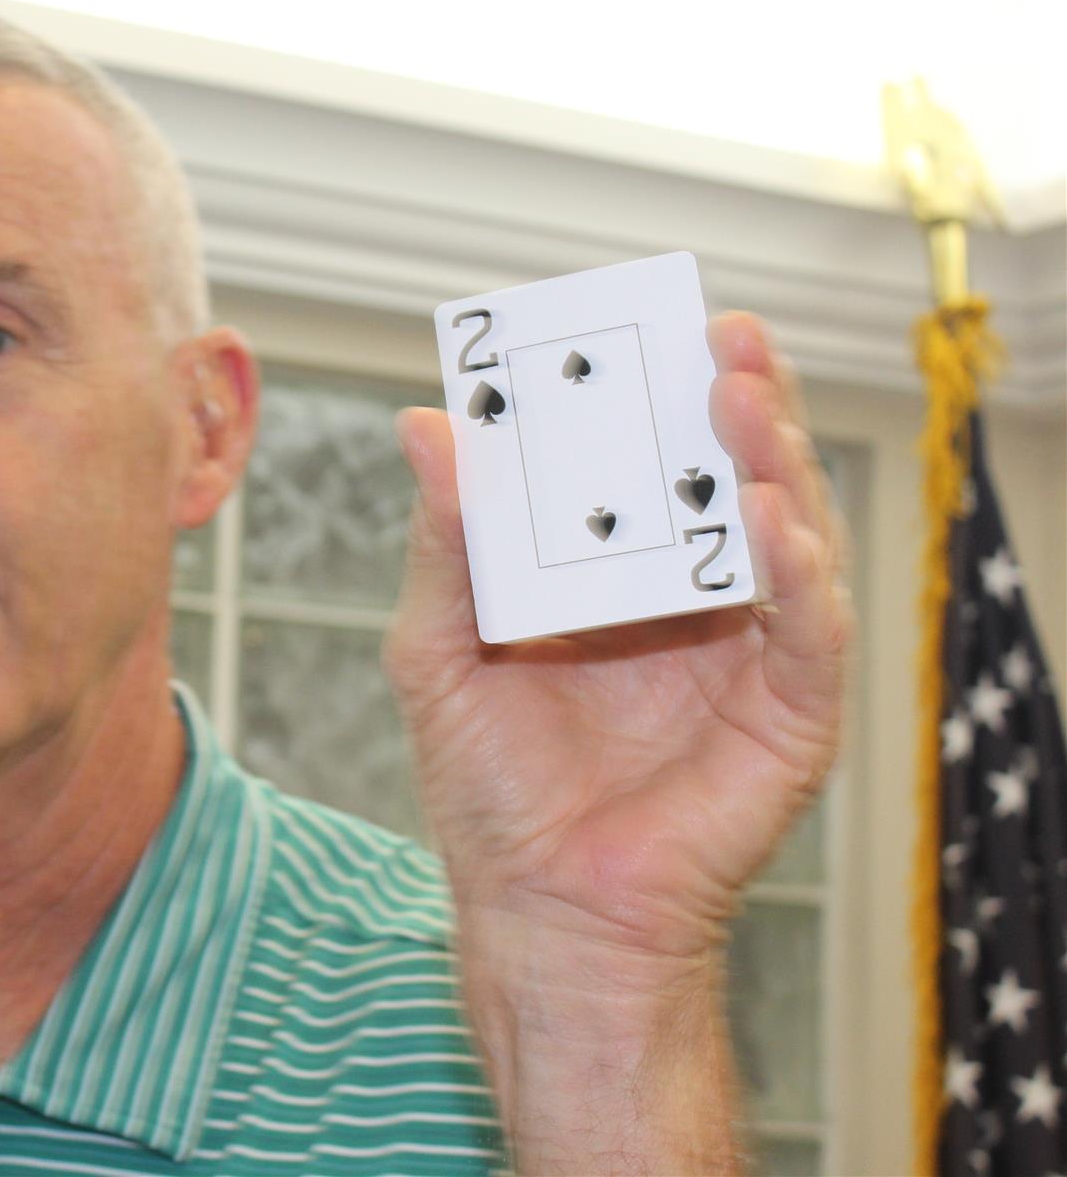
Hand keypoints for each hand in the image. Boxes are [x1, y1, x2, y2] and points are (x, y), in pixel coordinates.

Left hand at [384, 310, 852, 961]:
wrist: (538, 909)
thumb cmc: (488, 786)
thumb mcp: (438, 646)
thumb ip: (444, 540)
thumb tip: (424, 423)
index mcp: (608, 572)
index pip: (638, 459)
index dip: (642, 389)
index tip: (627, 323)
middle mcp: (685, 597)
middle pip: (723, 475)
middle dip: (726, 397)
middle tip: (715, 330)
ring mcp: (745, 650)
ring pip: (782, 530)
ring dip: (769, 458)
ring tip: (741, 395)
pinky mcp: (789, 713)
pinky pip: (808, 628)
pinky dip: (796, 569)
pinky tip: (770, 516)